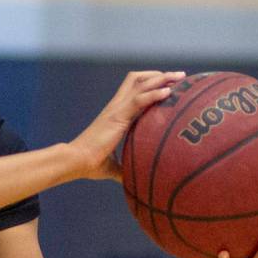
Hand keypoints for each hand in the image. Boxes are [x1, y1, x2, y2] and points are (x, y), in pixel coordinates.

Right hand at [70, 70, 185, 179]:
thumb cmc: (91, 164)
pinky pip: (139, 100)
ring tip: (180, 77)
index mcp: (115, 113)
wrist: (77, 161)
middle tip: (180, 76)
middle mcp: (116, 106)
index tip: (170, 85)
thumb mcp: (112, 166)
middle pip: (138, 79)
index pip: (133, 89)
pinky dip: (154, 94)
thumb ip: (123, 170)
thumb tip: (133, 183)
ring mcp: (116, 109)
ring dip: (162, 78)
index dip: (152, 83)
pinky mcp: (117, 116)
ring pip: (140, 83)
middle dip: (160, 75)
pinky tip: (168, 92)